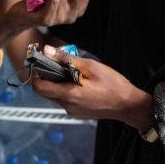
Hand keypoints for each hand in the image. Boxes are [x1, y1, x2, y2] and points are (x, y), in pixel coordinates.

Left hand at [30, 46, 151, 128]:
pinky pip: (65, 99)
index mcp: (69, 95)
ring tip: (70, 70)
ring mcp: (72, 111)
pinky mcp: (78, 113)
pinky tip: (78, 81)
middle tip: (56, 62)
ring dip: (57, 82)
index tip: (39, 62)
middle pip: (46, 91)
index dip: (35, 74)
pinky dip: (65, 89)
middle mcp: (67, 106)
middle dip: (47, 76)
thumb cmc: (113, 84)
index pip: (39, 88)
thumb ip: (67, 59)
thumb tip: (47, 50)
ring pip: (55, 95)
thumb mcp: (91, 66)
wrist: (128, 105)